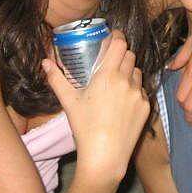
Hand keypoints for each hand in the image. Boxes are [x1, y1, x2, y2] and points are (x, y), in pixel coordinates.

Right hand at [43, 29, 149, 180]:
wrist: (105, 155)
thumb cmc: (85, 127)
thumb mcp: (68, 101)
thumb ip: (56, 79)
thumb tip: (45, 62)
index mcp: (108, 75)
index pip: (120, 44)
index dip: (117, 37)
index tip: (112, 37)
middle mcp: (127, 81)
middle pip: (129, 55)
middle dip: (121, 54)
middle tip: (110, 60)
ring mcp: (139, 94)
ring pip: (137, 72)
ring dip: (129, 71)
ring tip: (116, 81)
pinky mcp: (146, 107)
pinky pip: (142, 90)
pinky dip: (134, 89)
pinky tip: (123, 100)